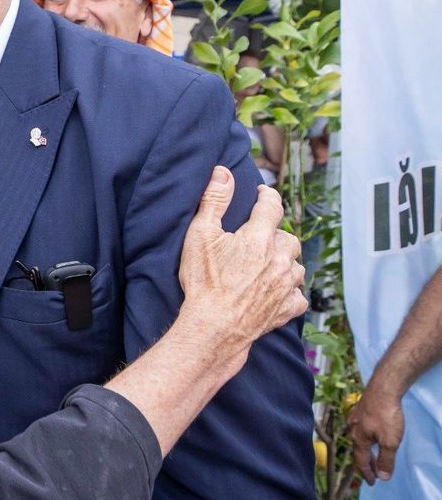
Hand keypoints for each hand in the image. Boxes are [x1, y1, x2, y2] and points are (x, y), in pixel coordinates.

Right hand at [177, 166, 306, 350]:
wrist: (214, 327)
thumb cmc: (204, 281)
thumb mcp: (200, 235)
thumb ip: (214, 201)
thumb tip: (223, 172)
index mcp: (259, 237)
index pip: (272, 206)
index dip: (267, 195)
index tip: (262, 193)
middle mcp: (280, 258)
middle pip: (288, 237)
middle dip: (275, 235)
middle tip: (258, 238)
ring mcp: (287, 285)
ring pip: (297, 265)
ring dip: (285, 262)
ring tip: (269, 265)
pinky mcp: (288, 308)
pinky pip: (298, 295)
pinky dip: (290, 291)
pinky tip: (277, 291)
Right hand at [349, 382, 404, 483]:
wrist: (383, 388)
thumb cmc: (386, 416)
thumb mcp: (390, 441)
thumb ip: (386, 460)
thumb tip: (383, 477)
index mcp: (358, 439)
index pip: (361, 461)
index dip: (367, 473)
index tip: (372, 483)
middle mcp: (353, 429)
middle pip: (358, 450)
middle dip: (365, 462)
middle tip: (373, 473)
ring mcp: (355, 418)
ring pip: (359, 438)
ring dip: (366, 450)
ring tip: (373, 455)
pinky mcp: (361, 409)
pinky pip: (361, 429)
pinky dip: (366, 438)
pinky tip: (371, 434)